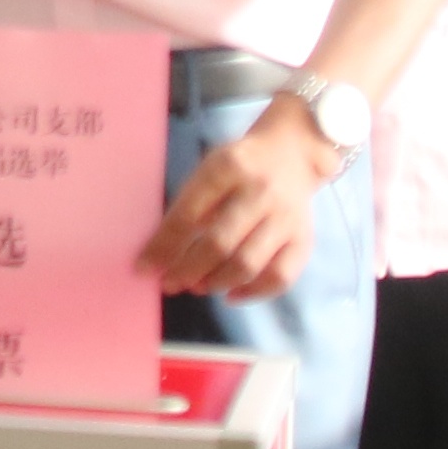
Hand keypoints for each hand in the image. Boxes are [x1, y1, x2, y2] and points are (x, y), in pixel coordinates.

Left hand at [143, 105, 334, 301]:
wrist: (291, 154)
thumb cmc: (237, 168)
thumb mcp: (209, 169)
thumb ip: (187, 206)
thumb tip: (158, 256)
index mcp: (228, 167)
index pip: (189, 214)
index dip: (163, 246)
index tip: (144, 268)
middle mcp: (261, 191)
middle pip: (219, 243)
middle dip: (187, 269)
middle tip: (170, 283)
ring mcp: (286, 216)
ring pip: (247, 264)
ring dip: (215, 283)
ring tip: (196, 286)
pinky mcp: (303, 238)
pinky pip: (279, 277)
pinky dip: (252, 293)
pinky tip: (230, 295)